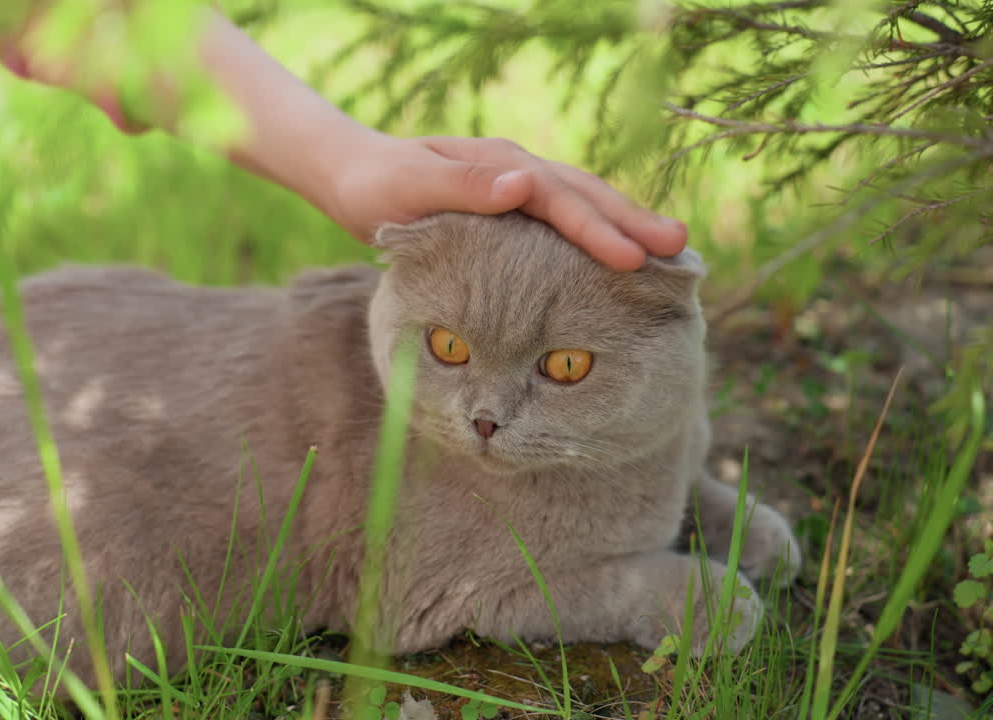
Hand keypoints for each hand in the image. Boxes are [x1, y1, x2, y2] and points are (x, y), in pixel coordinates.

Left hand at [325, 134, 687, 270]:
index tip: (633, 256)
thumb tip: (523, 184)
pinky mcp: (511, 209)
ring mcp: (517, 187)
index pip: (559, 198)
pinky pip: (562, 220)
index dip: (597, 228)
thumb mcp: (410, 185)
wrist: (352, 175)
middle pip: (585, 194)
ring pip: (581, 203)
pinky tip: (616, 253)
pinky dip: (594, 232)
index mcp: (501, 164)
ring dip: (622, 223)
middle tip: (679, 247)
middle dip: (632, 220)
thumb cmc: (376, 185)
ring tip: (666, 249)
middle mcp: (517, 170)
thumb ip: (464, 185)